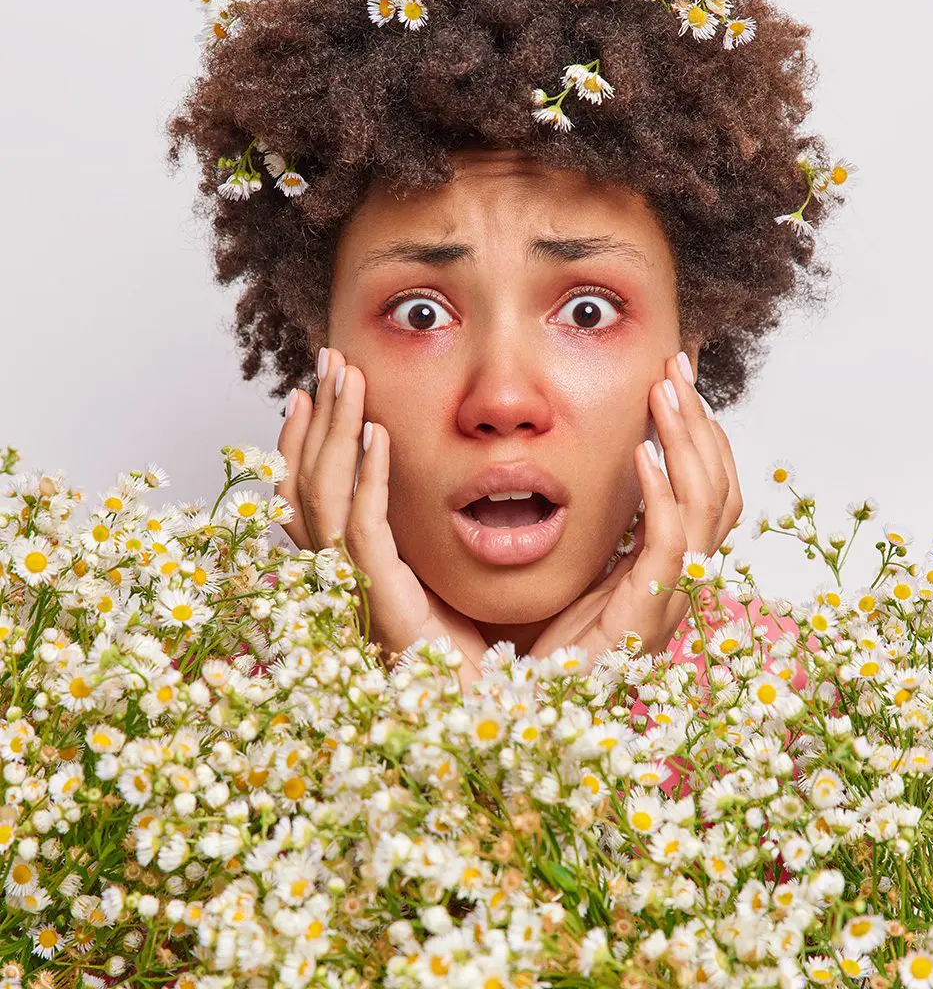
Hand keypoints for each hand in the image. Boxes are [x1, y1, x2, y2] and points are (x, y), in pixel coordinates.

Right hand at [275, 348, 489, 692]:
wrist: (492, 709)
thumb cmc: (480, 643)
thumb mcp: (449, 566)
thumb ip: (433, 525)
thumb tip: (449, 473)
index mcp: (354, 566)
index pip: (309, 492)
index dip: (307, 439)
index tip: (320, 387)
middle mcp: (343, 576)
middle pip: (304, 484)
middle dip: (315, 418)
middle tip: (328, 360)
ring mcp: (357, 590)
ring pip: (321, 499)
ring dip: (333, 433)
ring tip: (345, 379)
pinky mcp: (384, 604)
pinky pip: (363, 533)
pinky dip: (366, 482)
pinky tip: (380, 436)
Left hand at [530, 352, 741, 666]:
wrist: (531, 714)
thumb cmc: (549, 649)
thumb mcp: (582, 572)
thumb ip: (600, 530)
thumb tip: (593, 479)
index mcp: (668, 569)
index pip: (706, 491)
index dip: (699, 435)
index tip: (675, 381)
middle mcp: (681, 582)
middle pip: (719, 489)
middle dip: (701, 422)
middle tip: (678, 366)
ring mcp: (669, 600)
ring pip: (706, 507)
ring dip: (688, 442)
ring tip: (665, 392)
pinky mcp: (646, 616)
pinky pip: (669, 547)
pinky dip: (662, 496)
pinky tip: (642, 455)